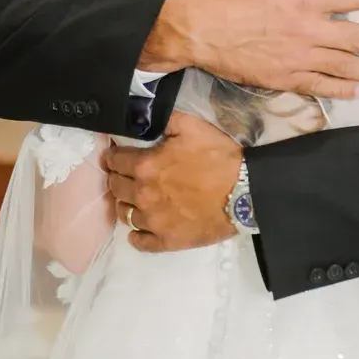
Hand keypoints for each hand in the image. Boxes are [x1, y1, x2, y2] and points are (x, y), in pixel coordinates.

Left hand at [104, 112, 240, 252]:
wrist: (245, 193)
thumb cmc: (219, 157)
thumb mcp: (193, 126)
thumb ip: (165, 119)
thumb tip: (145, 116)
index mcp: (145, 166)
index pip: (114, 161)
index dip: (114, 156)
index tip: (117, 155)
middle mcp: (142, 195)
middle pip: (115, 187)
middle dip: (117, 177)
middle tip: (125, 174)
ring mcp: (153, 221)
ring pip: (124, 213)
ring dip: (126, 203)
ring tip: (134, 199)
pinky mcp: (166, 240)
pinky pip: (140, 242)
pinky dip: (136, 235)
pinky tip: (140, 228)